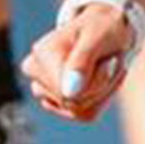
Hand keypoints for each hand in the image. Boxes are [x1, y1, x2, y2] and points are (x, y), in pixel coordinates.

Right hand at [19, 1, 136, 123]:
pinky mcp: (55, 101)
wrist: (105, 28)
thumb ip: (82, 61)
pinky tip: (102, 79)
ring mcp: (42, 88)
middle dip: (101, 86)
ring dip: (102, 92)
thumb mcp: (97, 37)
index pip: (71, 92)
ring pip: (80, 111)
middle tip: (109, 62)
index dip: (98, 80)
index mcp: (42, 53)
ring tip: (104, 67)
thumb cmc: (101, 28)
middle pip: (75, 103)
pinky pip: (84, 114)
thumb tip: (68, 92)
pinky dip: (101, 99)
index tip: (108, 60)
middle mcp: (35, 71)